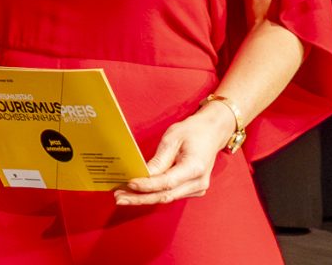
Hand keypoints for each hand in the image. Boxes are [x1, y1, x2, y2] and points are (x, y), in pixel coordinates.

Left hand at [115, 102, 237, 206]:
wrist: (212, 133)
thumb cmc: (192, 132)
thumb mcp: (172, 139)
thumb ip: (158, 160)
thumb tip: (142, 175)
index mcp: (195, 168)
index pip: (167, 182)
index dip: (146, 185)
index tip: (128, 184)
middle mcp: (198, 183)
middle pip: (165, 195)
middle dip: (140, 198)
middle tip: (119, 198)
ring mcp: (197, 188)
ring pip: (167, 198)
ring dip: (144, 198)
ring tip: (123, 197)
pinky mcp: (193, 189)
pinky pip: (171, 194)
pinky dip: (153, 194)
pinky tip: (137, 193)